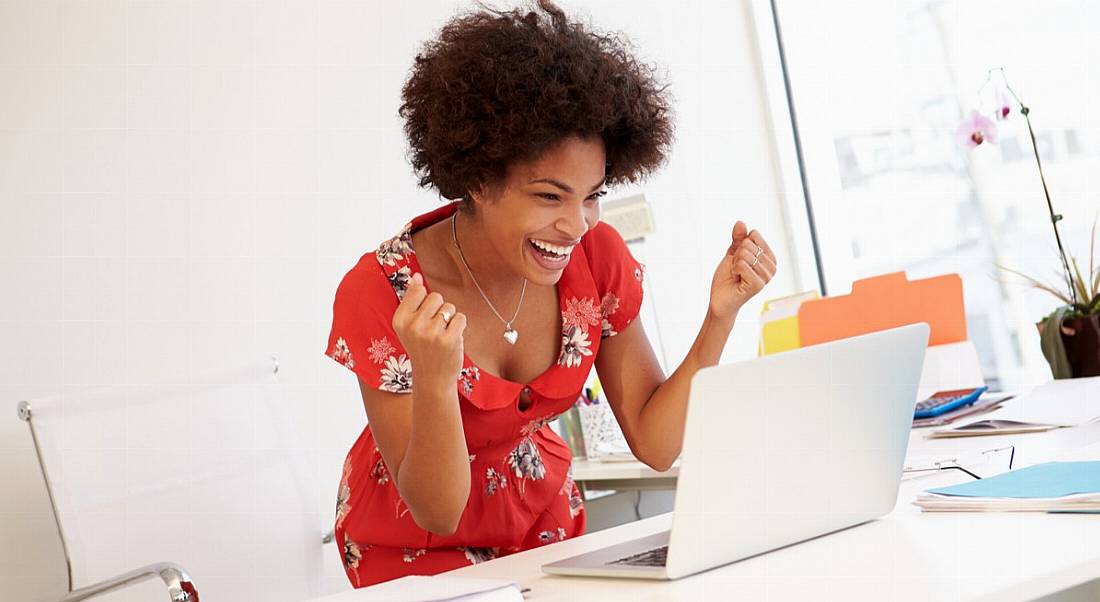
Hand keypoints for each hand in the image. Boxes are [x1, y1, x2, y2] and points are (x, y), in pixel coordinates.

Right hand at [391, 273, 466, 389]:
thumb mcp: (409, 326)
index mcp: (400, 320)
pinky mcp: (449, 339)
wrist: (432, 378)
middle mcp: (413, 326)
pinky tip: (451, 339)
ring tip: (442, 336)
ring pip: (450, 308)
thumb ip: (411, 300)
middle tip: (434, 329)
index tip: (423, 317)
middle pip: (436, 297)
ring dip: (450, 319)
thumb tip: (416, 276)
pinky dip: (459, 327)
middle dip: (439, 310)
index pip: (418, 290)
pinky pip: (461, 318)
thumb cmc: (422, 348)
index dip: (425, 301)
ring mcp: (431, 333)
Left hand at [709, 221, 776, 319]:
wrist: (720, 299)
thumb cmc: (728, 278)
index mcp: (769, 258)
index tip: (739, 259)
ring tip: (737, 275)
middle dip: (736, 256)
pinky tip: (737, 279)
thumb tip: (740, 222)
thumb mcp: (733, 254)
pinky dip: (734, 270)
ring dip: (734, 264)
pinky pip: (742, 264)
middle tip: (736, 270)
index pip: (754, 235)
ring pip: (744, 254)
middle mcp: (772, 267)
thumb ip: (738, 239)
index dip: (740, 245)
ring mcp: (766, 277)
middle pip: (748, 244)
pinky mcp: (758, 285)